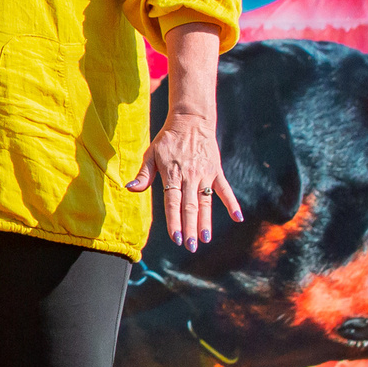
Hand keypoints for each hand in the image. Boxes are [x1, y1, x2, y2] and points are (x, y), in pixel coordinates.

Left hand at [124, 110, 240, 250]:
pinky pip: (225, 190)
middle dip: (189, 228)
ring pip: (206, 202)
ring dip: (206, 221)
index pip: (172, 202)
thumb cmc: (168, 139)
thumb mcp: (151, 153)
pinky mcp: (216, 171)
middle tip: (189, 246)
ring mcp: (205, 175)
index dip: (174, 220)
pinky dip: (232, 203)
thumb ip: (143, 175)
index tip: (175, 237)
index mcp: (172, 174)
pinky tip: (238, 218)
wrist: (191, 121)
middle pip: (190, 206)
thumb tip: (130, 189)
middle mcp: (190, 177)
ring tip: (204, 239)